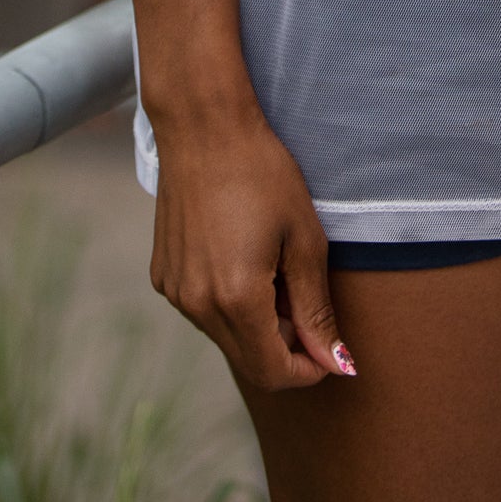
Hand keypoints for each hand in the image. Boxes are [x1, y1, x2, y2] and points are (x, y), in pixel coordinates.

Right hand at [147, 99, 356, 392]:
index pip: (273, 373)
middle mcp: (197, 305)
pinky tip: (243, 258)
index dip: (307, 370)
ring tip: (275, 269)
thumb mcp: (304, 239)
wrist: (205, 128)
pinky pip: (203, 310)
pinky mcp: (163, 276)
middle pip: (248, 361)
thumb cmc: (263, 174)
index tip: (329, 349)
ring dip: (257, 324)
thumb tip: (337, 364)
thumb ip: (316, 310)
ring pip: (225, 337)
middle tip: (305, 300)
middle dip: (285, 347)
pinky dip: (229, 303)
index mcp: (236, 299)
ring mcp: (175, 292)